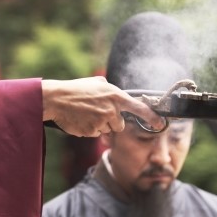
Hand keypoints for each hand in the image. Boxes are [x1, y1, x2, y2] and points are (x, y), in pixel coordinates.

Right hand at [41, 77, 164, 136]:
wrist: (56, 99)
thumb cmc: (75, 89)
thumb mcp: (96, 82)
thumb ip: (110, 89)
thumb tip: (117, 94)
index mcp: (115, 96)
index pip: (139, 108)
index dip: (152, 117)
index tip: (161, 124)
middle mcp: (111, 110)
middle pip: (119, 124)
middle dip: (111, 121)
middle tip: (96, 112)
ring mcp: (101, 122)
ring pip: (106, 130)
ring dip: (98, 125)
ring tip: (85, 114)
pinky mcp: (91, 131)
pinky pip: (94, 134)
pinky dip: (88, 129)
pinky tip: (80, 119)